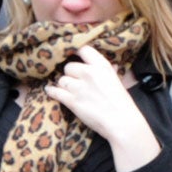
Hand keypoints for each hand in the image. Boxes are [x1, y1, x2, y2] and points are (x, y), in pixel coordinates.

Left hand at [44, 45, 159, 171]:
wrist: (122, 123)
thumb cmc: (122, 103)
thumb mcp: (118, 82)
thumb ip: (110, 72)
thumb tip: (112, 65)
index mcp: (102, 66)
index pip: (84, 49)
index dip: (76, 51)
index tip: (72, 54)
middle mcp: (89, 73)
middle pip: (68, 67)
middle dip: (70, 74)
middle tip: (74, 80)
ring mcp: (79, 87)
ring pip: (61, 80)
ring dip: (63, 85)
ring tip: (67, 89)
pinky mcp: (72, 100)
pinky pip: (55, 92)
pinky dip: (51, 91)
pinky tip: (49, 90)